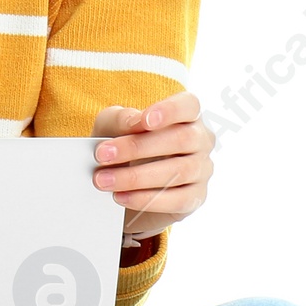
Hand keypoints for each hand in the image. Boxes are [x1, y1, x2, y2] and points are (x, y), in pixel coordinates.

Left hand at [91, 91, 213, 241]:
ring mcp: (202, 169)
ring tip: (104, 180)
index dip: (170, 111)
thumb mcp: (111, 127)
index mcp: (185, 115)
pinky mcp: (195, 197)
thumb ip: (121, 119)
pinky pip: (177, 200)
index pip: (189, 105)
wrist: (123, 184)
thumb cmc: (122, 146)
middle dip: (137, 148)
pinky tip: (121, 196)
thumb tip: (135, 122)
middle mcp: (200, 140)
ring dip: (135, 177)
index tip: (145, 121)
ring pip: (178, 171)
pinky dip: (145, 199)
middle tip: (102, 155)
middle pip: (181, 139)